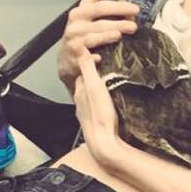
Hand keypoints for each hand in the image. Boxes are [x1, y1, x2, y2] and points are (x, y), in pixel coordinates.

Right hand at [57, 0, 138, 91]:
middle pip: (98, 22)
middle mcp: (75, 25)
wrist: (68, 60)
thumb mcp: (90, 9)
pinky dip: (92, 58)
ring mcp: (74, 42)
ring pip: (92, 38)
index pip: (101, 6)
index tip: (135, 9)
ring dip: (105, 37)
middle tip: (134, 26)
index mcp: (81, 11)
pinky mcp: (75, 59)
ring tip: (119, 36)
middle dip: (117, 23)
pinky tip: (100, 58)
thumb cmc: (82, 32)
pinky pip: (85, 57)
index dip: (118, 7)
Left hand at [73, 46, 123, 166]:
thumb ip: (87, 68)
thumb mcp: (94, 86)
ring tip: (111, 86)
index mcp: (80, 90)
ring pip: (91, 97)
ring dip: (98, 91)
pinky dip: (101, 103)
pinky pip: (97, 108)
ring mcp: (86, 113)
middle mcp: (80, 102)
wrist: (104, 144)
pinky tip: (110, 104)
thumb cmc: (100, 115)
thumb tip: (80, 47)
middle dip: (94, 76)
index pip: (83, 71)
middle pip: (86, 84)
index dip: (91, 62)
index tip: (102, 56)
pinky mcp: (95, 123)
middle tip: (108, 70)